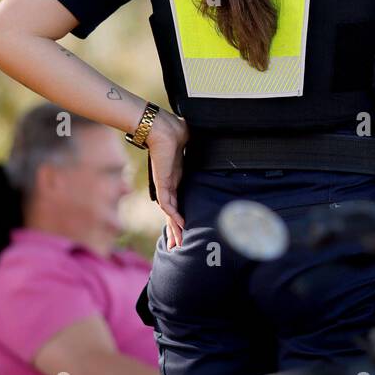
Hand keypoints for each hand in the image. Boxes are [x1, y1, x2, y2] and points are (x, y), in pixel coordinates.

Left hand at [146, 111, 188, 248]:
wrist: (163, 128)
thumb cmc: (175, 132)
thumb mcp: (190, 144)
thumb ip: (196, 147)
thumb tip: (211, 138)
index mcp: (176, 178)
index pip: (179, 202)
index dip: (181, 216)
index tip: (186, 228)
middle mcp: (170, 185)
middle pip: (173, 213)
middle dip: (175, 230)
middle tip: (178, 245)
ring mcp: (165, 185)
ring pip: (169, 213)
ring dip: (174, 228)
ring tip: (178, 243)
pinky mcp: (163, 184)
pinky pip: (168, 205)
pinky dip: (174, 216)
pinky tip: (180, 226)